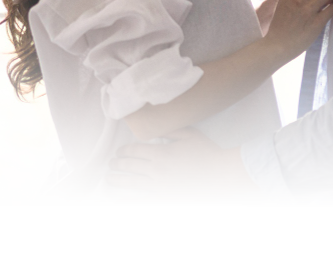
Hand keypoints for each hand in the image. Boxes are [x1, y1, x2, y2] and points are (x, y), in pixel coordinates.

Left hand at [106, 127, 254, 206]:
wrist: (222, 174)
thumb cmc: (208, 153)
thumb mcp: (189, 134)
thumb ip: (170, 130)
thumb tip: (155, 127)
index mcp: (162, 152)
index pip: (135, 150)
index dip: (123, 150)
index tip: (119, 152)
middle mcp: (158, 169)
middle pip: (130, 165)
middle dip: (118, 164)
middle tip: (111, 164)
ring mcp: (161, 187)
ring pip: (133, 183)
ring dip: (118, 180)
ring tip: (109, 179)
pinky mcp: (168, 202)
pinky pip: (144, 205)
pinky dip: (130, 204)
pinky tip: (120, 203)